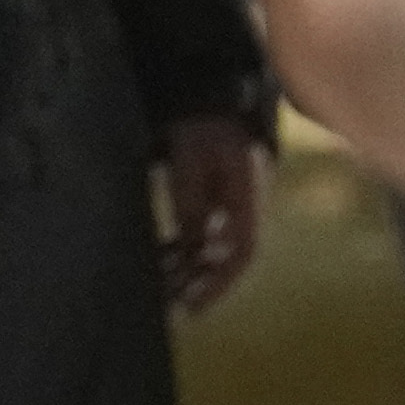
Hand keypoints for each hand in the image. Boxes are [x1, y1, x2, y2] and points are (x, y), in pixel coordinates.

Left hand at [154, 111, 270, 318]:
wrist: (208, 95)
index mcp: (247, 202)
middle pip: (224, 258)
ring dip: (187, 270)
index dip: (219, 285)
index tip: (193, 309)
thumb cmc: (201, 128)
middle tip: (167, 309)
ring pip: (210, 248)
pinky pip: (200, 233)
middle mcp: (242, 210)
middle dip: (197, 285)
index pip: (241, 254)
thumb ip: (192, 207)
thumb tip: (192, 249)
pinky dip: (182, 250)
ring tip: (158, 292)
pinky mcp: (211, 200)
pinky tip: (160, 261)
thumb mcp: (193, 166)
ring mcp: (228, 205)